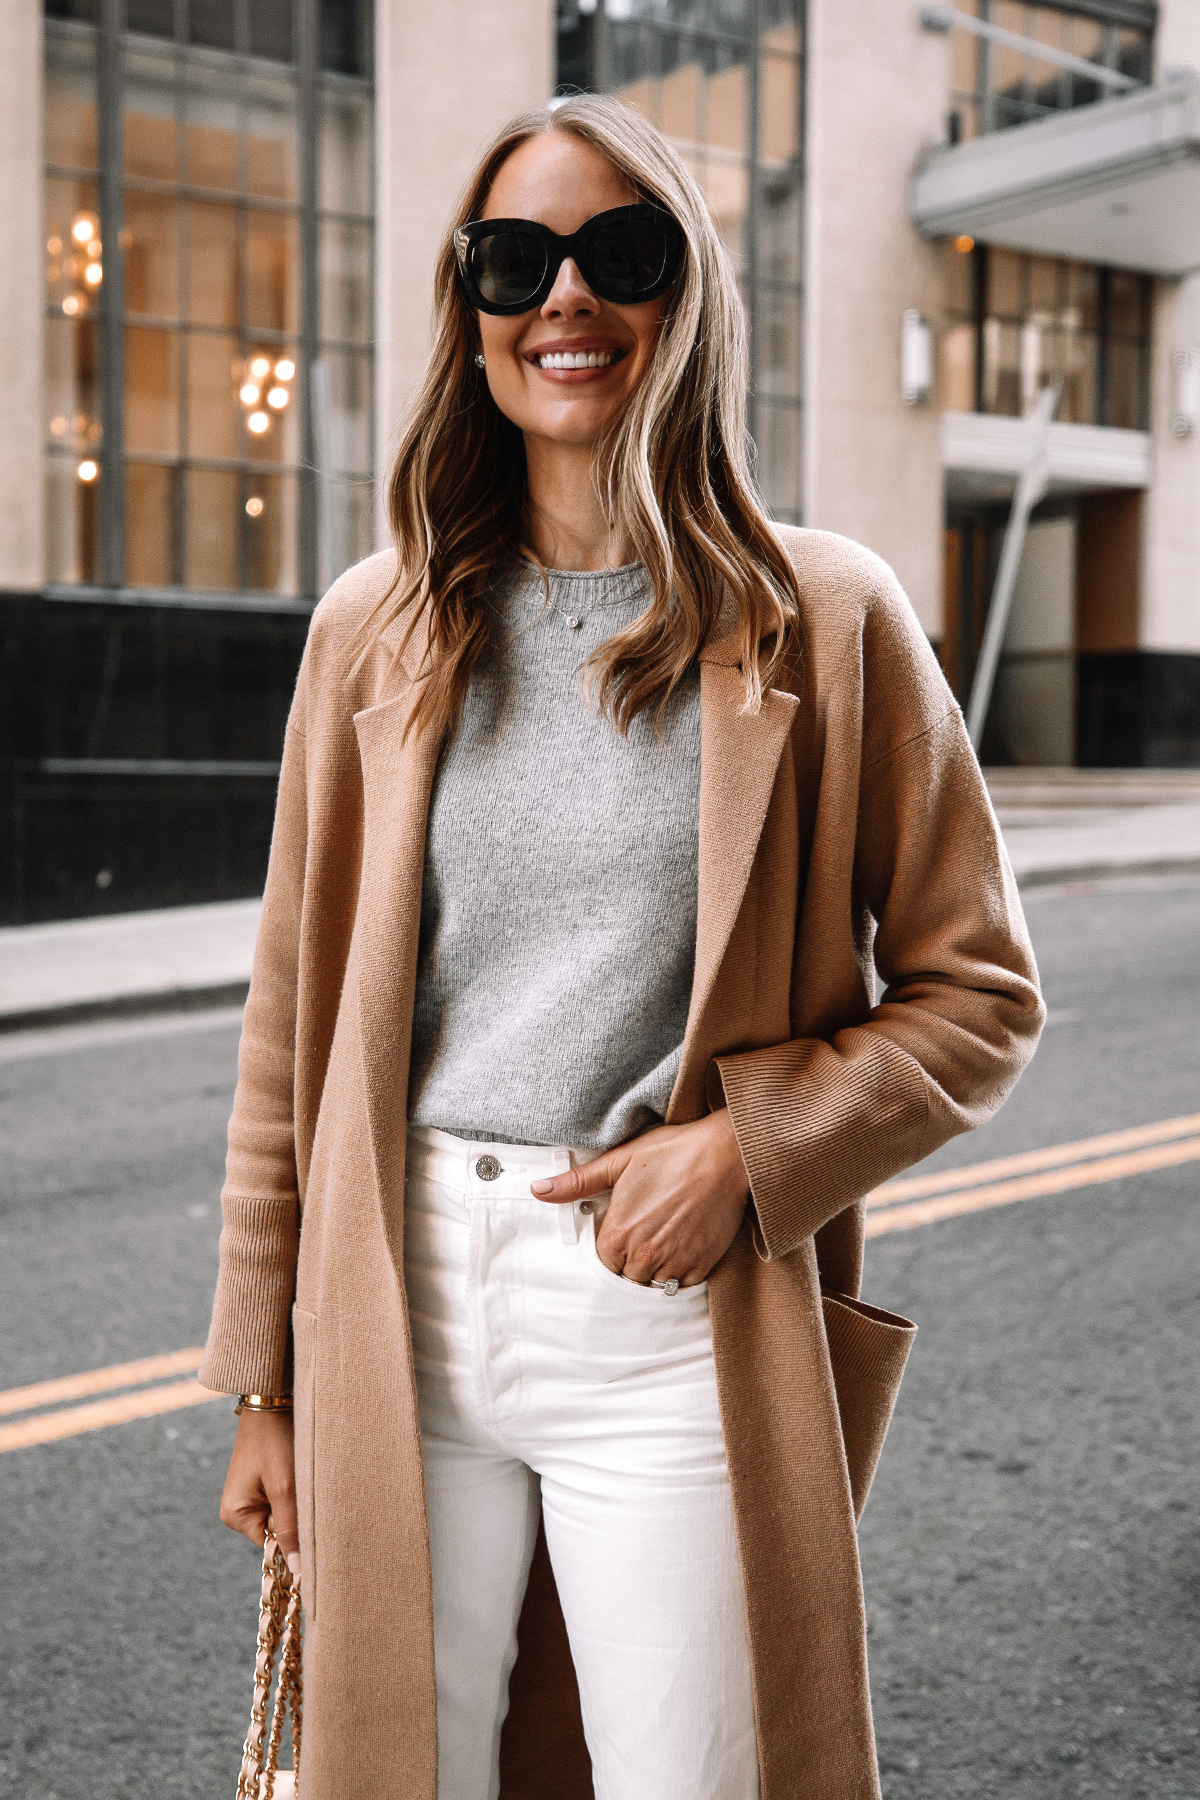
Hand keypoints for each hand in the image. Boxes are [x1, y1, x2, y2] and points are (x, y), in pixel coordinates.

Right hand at [219, 1409, 300, 1576]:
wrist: (271, 1400)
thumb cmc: (275, 1439)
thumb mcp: (285, 1487)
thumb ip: (291, 1529)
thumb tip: (297, 1572)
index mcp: (235, 1515)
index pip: (273, 1544)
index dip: (294, 1533)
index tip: (310, 1513)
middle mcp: (237, 1510)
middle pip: (279, 1530)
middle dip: (296, 1514)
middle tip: (302, 1486)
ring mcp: (249, 1497)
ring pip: (285, 1514)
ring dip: (297, 1501)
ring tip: (297, 1473)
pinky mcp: (261, 1484)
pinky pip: (283, 1499)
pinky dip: (294, 1490)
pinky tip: (295, 1469)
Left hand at [530, 1109, 749, 1287]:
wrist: (726, 1154)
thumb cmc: (673, 1152)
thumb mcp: (621, 1160)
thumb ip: (578, 1181)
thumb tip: (538, 1189)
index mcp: (619, 1233)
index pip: (603, 1263)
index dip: (612, 1247)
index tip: (625, 1231)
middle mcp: (644, 1255)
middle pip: (627, 1277)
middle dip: (632, 1261)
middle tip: (647, 1233)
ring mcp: (675, 1262)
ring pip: (653, 1284)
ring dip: (655, 1269)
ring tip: (664, 1240)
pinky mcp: (702, 1265)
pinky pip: (682, 1285)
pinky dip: (680, 1273)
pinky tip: (683, 1247)